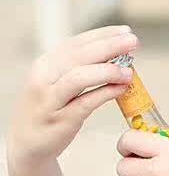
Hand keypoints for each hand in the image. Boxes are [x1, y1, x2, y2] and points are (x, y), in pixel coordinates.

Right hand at [6, 25, 140, 172]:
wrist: (28, 144)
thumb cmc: (49, 110)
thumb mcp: (57, 84)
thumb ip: (79, 68)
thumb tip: (116, 55)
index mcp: (46, 64)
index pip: (76, 43)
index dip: (102, 35)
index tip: (125, 31)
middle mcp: (44, 78)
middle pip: (79, 56)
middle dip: (109, 46)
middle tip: (133, 42)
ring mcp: (51, 99)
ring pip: (79, 77)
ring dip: (107, 71)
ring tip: (129, 70)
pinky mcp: (62, 120)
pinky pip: (86, 102)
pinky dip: (106, 93)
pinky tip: (122, 88)